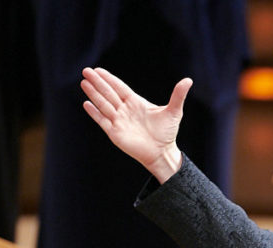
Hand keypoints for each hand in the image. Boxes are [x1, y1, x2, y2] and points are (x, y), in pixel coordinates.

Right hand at [81, 67, 190, 182]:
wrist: (162, 152)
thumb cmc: (168, 132)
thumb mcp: (174, 112)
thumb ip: (178, 95)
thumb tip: (188, 80)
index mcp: (135, 102)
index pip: (119, 87)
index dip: (109, 79)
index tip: (98, 70)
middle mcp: (125, 110)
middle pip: (108, 93)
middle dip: (97, 82)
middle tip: (86, 71)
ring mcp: (119, 121)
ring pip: (103, 104)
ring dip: (93, 94)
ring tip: (84, 83)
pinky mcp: (115, 133)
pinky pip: (102, 120)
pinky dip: (94, 113)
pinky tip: (86, 104)